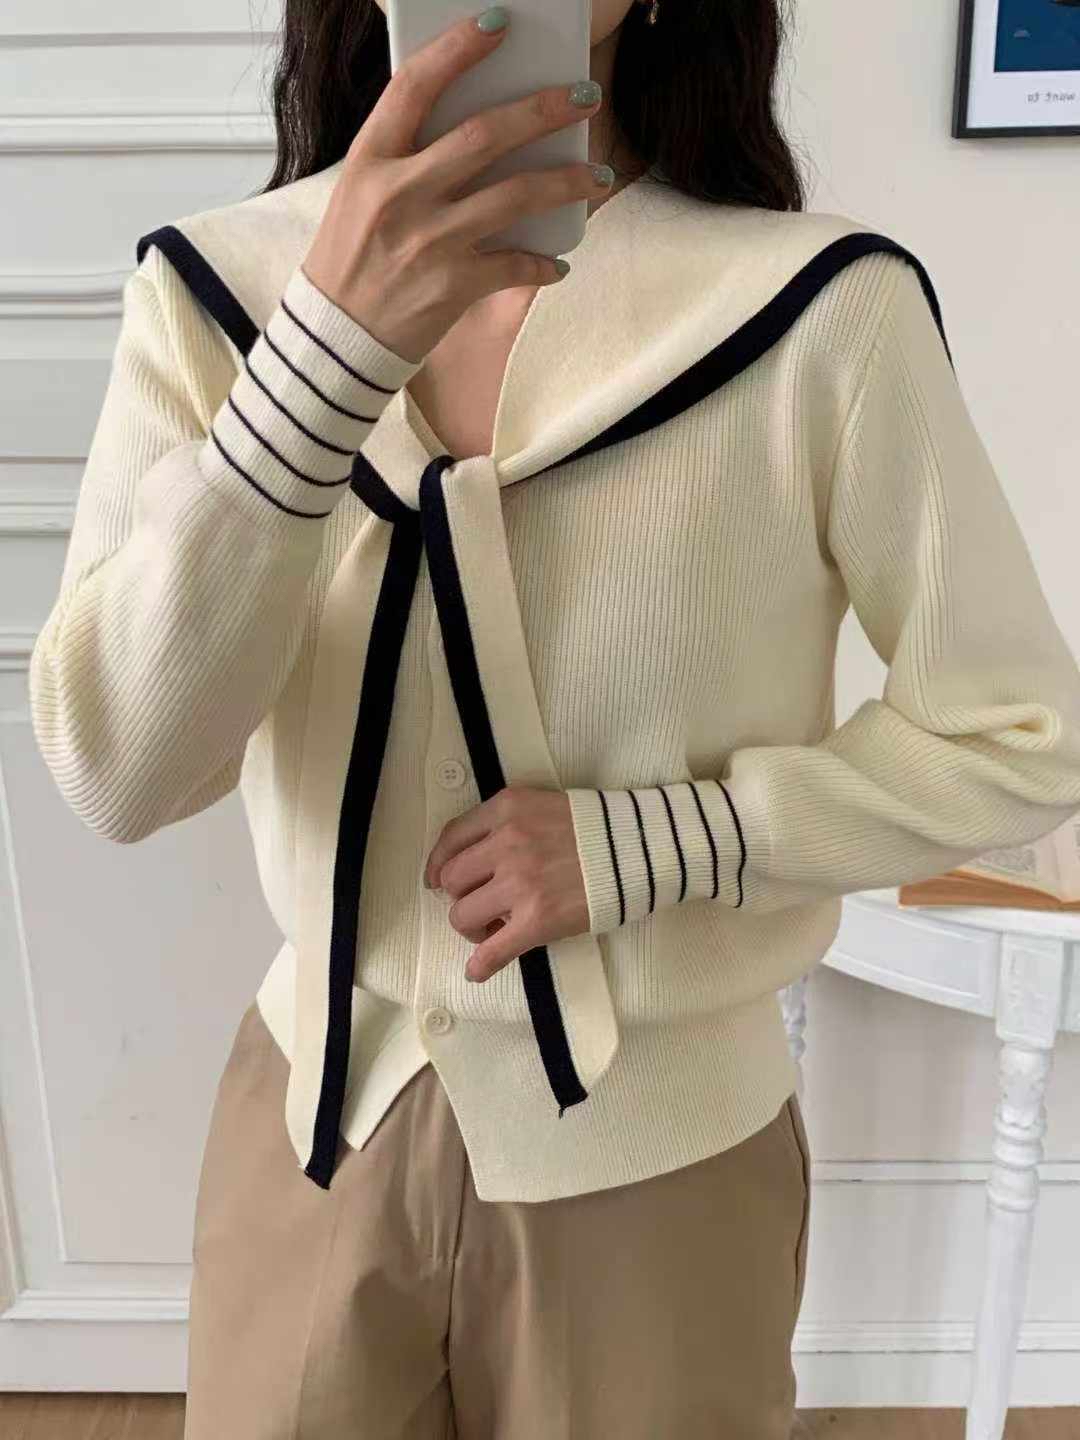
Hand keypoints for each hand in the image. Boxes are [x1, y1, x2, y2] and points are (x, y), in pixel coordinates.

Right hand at [301, 9, 609, 363]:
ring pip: (515, 195)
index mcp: (370, 161)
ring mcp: (428, 241)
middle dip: (544, 110)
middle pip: (485, 135)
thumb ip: (405, 159)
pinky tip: (558, 263)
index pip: (416, 86)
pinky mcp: (452, 286)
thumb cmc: (349, 262)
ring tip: (598, 174)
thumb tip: (477, 132)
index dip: (459, 48)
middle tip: (584, 94)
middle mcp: (400, 194)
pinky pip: (515, 265)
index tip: (498, 24)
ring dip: (567, 182)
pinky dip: (542, 264)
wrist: (333, 339)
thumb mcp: (359, 195)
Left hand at [423, 786, 589, 981]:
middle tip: (481, 905)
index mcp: (507, 809)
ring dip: (472, 928)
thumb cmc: (597, 828)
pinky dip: (480, 965)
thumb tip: (474, 860)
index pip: (452, 837)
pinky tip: (478, 971)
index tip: (436, 880)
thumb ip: (508, 824)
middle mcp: (507, 842)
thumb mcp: (543, 806)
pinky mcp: (538, 919)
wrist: (640, 847)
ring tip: (493, 930)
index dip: (438, 863)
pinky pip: (493, 950)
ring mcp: (520, 882)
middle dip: (460, 896)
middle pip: (452, 880)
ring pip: (462, 915)